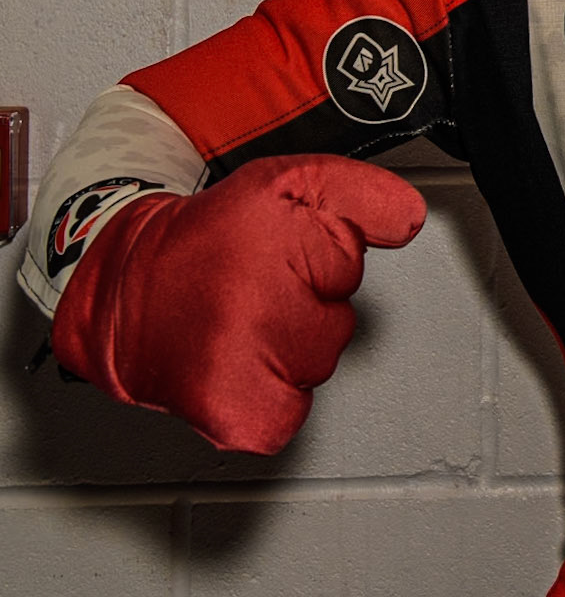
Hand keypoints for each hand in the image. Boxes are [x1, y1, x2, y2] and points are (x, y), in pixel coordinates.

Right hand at [51, 154, 425, 452]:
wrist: (123, 292)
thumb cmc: (205, 240)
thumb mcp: (287, 182)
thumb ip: (363, 194)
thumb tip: (410, 221)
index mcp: (277, 224)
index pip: (371, 240)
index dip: (332, 246)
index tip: (292, 244)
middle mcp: (261, 293)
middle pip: (345, 309)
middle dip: (313, 298)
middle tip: (258, 286)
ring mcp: (249, 359)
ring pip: (321, 359)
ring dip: (291, 346)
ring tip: (241, 321)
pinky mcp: (237, 414)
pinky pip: (291, 413)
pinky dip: (273, 398)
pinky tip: (241, 365)